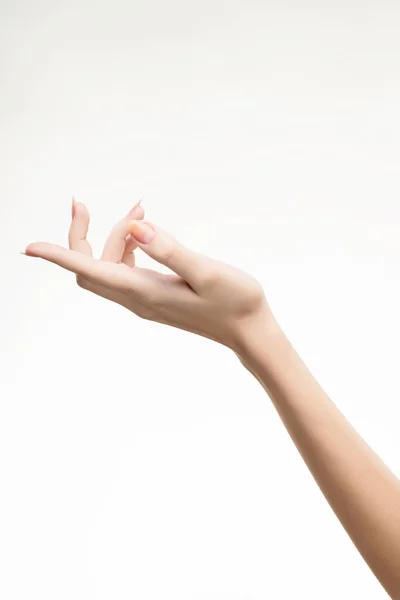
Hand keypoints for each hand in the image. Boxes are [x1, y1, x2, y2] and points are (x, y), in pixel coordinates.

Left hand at [25, 199, 271, 351]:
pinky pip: (125, 270)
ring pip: (108, 266)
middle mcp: (137, 298)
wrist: (249, 331)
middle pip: (89, 268)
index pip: (90, 270)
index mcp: (144, 291)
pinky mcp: (154, 296)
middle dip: (79, 235)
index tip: (30, 246)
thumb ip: (170, 250)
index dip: (58, 255)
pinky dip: (127, 247)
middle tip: (81, 203)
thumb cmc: (235, 302)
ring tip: (141, 209)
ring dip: (113, 236)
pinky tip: (144, 233)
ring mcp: (144, 299)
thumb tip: (136, 228)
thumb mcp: (206, 272)